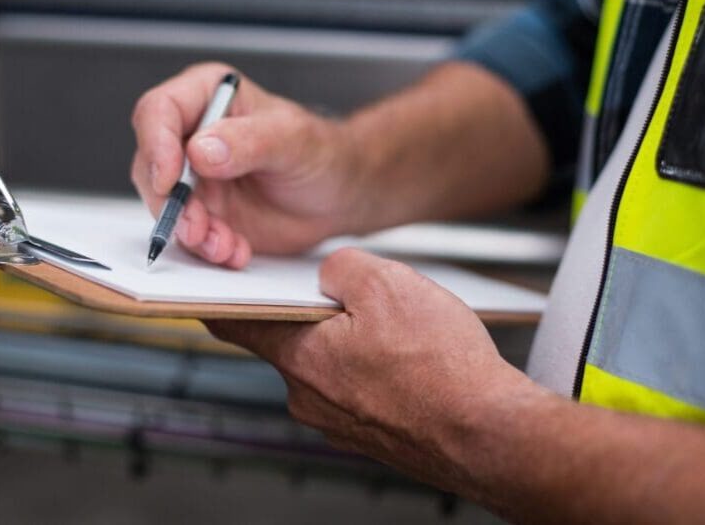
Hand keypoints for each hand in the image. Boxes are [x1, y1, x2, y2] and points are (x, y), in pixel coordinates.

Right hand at [131, 62, 357, 267]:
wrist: (338, 196)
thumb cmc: (321, 153)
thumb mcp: (292, 140)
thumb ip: (249, 141)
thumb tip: (200, 151)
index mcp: (207, 95)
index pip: (159, 110)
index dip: (156, 145)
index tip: (171, 180)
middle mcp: (191, 134)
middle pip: (151, 165)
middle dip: (173, 203)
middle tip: (199, 227)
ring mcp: (194, 176)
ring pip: (165, 205)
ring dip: (191, 232)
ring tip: (225, 245)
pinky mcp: (202, 212)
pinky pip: (188, 234)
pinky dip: (207, 248)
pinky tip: (235, 251)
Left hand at [206, 248, 524, 490]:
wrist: (489, 435)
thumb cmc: (442, 369)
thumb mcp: (387, 284)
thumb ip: (342, 268)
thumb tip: (329, 274)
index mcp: (299, 356)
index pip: (234, 322)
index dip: (223, 296)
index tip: (215, 281)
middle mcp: (309, 397)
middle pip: (292, 338)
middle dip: (318, 311)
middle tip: (359, 293)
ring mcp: (339, 421)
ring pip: (330, 362)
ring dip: (352, 339)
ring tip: (402, 329)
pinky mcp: (370, 433)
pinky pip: (358, 387)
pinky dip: (375, 367)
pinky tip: (412, 357)